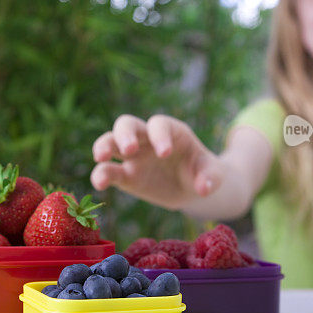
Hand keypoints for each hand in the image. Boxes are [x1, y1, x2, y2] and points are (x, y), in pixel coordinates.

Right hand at [90, 114, 222, 209]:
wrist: (192, 187)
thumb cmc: (204, 172)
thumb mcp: (214, 173)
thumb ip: (211, 177)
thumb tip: (204, 188)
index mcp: (170, 132)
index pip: (159, 125)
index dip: (160, 135)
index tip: (165, 153)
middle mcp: (147, 139)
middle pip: (127, 124)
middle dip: (125, 134)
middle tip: (130, 149)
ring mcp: (134, 157)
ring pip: (111, 141)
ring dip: (104, 146)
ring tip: (102, 158)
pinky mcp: (126, 176)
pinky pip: (109, 171)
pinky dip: (101, 175)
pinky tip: (99, 184)